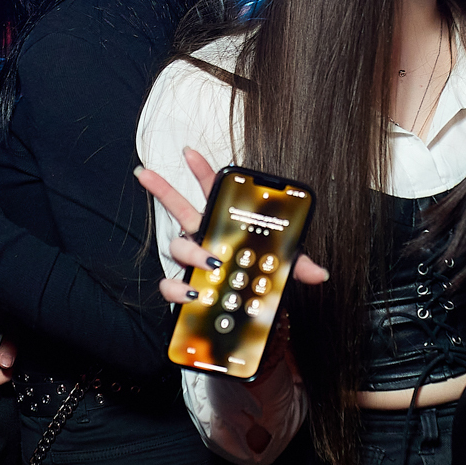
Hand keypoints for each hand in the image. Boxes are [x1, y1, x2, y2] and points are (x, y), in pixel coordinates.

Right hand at [134, 148, 327, 307]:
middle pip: (179, 209)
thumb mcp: (285, 267)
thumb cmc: (263, 279)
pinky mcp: (187, 287)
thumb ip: (298, 264)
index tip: (189, 151)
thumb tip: (320, 273)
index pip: (212, 191)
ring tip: (210, 261)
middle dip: (162, 189)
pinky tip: (191, 293)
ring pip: (178, 247)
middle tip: (145, 173)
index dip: (201, 170)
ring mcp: (193, 261)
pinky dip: (177, 289)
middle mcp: (204, 238)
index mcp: (226, 224)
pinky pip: (171, 284)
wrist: (253, 313)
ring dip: (191, 251)